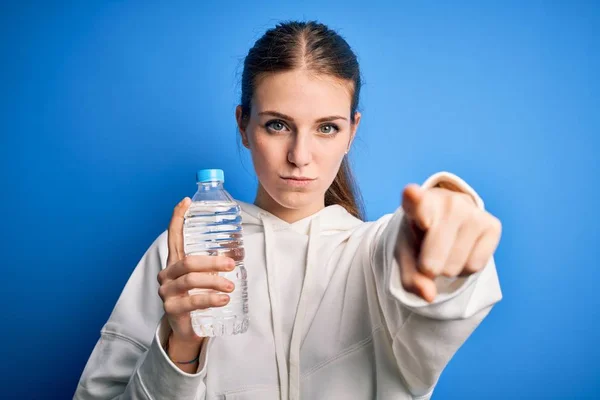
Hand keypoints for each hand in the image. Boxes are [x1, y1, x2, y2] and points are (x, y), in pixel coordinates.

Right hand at [157, 197, 235, 343]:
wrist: (187, 329)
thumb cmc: (198, 297)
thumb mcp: (204, 279)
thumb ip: (213, 265)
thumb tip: (236, 253)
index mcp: (175, 262)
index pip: (173, 236)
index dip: (178, 217)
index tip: (186, 201)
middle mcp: (167, 274)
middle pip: (188, 261)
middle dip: (212, 262)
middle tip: (231, 265)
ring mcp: (167, 292)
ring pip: (190, 280)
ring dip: (214, 281)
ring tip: (230, 287)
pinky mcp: (172, 309)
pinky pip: (192, 301)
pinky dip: (210, 299)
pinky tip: (224, 300)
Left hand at [395, 184, 501, 302]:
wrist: (444, 224)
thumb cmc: (419, 239)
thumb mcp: (406, 256)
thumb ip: (410, 278)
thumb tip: (429, 296)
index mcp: (417, 203)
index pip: (414, 200)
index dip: (413, 198)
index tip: (411, 194)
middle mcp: (446, 201)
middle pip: (433, 261)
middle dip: (429, 269)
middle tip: (428, 256)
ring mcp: (472, 210)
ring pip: (455, 266)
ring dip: (448, 269)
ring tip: (446, 250)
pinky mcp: (492, 224)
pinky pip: (475, 266)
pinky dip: (466, 269)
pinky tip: (462, 251)